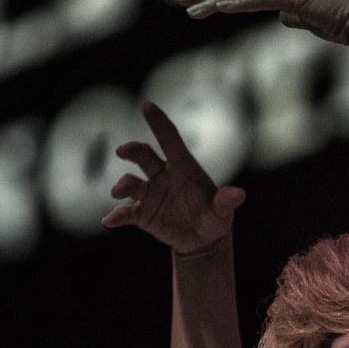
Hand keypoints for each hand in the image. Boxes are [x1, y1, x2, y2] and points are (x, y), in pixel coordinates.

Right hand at [102, 102, 244, 254]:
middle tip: (122, 151)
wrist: (203, 241)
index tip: (147, 106)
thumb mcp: (222, 211)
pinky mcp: (143, 214)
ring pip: (132, 183)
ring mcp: (150, 194)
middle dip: (133, 151)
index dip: (159, 123)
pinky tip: (110, 220)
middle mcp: (163, 176)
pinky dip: (117, 215)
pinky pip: (127, 212)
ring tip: (119, 192)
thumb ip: (226, 202)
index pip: (169, 140)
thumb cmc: (214, 217)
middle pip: (144, 156)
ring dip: (123, 185)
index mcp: (182, 167)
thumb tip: (238, 195)